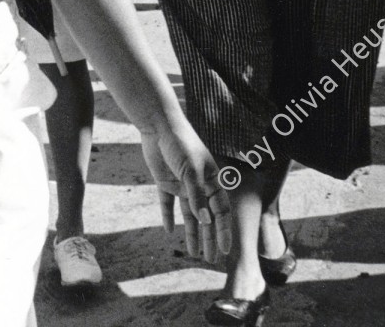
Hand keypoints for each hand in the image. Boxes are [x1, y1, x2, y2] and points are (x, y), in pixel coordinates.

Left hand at [142, 117, 231, 261]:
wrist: (158, 125)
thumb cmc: (181, 144)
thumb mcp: (190, 171)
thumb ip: (197, 196)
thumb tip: (205, 222)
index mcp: (212, 181)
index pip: (221, 212)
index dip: (224, 231)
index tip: (225, 251)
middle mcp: (199, 186)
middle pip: (206, 218)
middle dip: (209, 239)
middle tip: (210, 260)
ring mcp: (182, 185)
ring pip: (189, 215)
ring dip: (191, 233)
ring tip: (193, 253)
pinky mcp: (165, 182)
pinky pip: (168, 204)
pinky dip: (168, 217)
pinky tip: (169, 231)